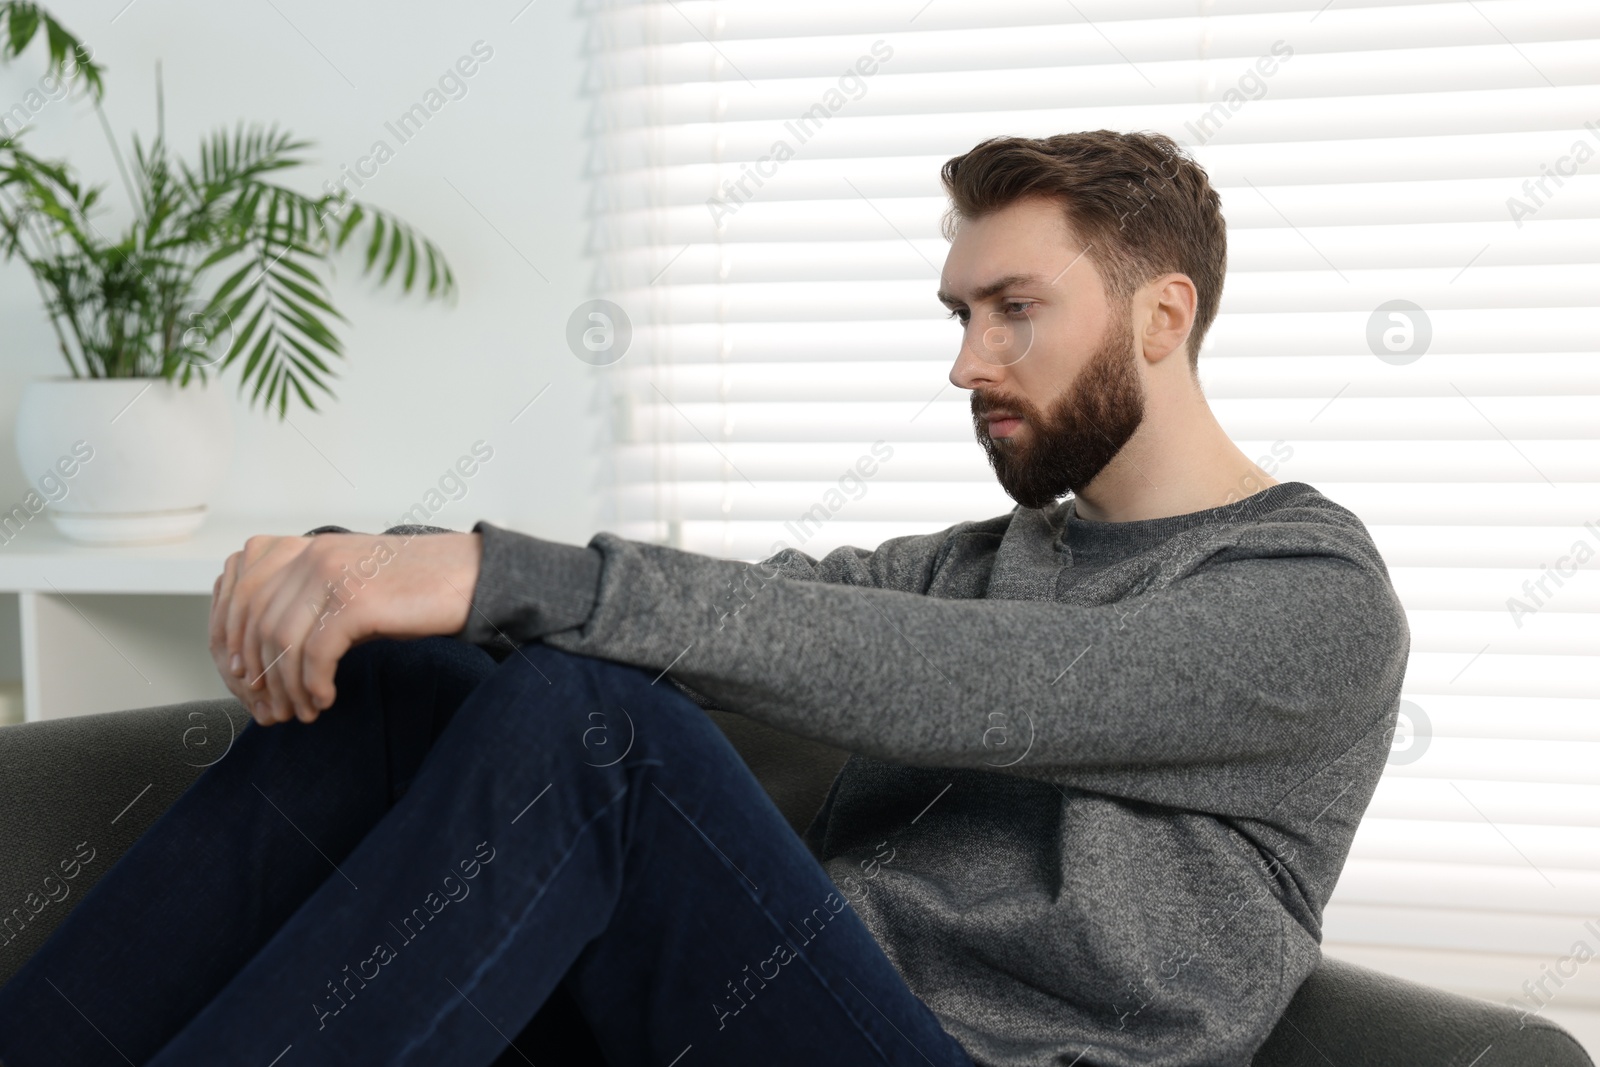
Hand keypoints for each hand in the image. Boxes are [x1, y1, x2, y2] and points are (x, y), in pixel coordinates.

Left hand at [209, 531, 481, 725]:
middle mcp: (311, 554)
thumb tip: (265, 661)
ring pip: (280, 642)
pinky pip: (314, 654)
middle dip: (259, 676)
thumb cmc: (414, 590)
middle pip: (254, 623)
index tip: (245, 681)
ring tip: (303, 711)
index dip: (232, 644)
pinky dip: (313, 685)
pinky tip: (325, 699)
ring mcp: (332, 573)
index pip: (239, 594)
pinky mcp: (356, 600)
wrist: (471, 577)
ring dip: (287, 688)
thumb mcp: (349, 588)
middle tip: (273, 709)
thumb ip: (306, 605)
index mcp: (303, 547)